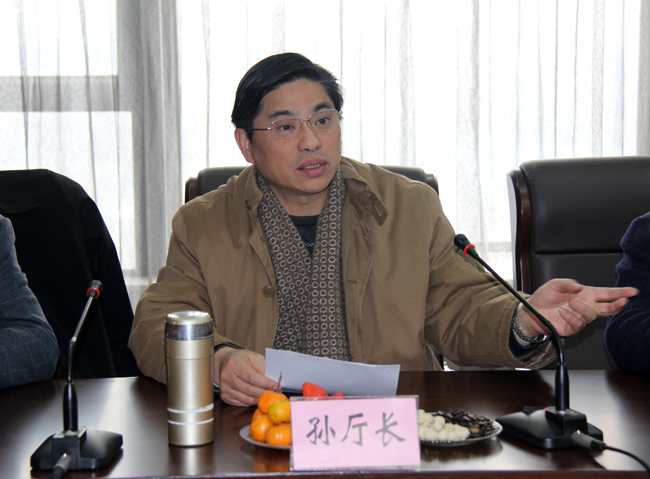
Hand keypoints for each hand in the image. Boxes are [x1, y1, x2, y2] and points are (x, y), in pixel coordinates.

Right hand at [213, 348, 278, 406]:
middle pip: (250, 390)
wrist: (225, 362)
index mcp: (235, 364)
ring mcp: (225, 388)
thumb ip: (263, 368)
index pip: (252, 377)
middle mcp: (227, 376)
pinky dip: (253, 402)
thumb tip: (272, 382)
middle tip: (275, 393)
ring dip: (260, 399)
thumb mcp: (254, 357)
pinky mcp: (225, 396)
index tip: (277, 386)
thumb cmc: (242, 359)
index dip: (265, 384)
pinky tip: (258, 397)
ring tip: (269, 396)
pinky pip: (242, 403)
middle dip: (265, 393)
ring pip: (247, 399)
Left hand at [519, 278, 637, 337]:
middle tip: (622, 302)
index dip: (620, 293)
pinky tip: (562, 312)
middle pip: (608, 308)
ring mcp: (580, 318)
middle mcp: (586, 306)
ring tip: (572, 303)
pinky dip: (570, 317)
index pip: (606, 294)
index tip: (632, 292)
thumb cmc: (545, 297)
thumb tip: (579, 286)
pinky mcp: (573, 327)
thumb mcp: (554, 284)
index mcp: (585, 294)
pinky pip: (577, 324)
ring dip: (583, 309)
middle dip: (617, 305)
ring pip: (592, 316)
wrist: (532, 311)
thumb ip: (567, 283)